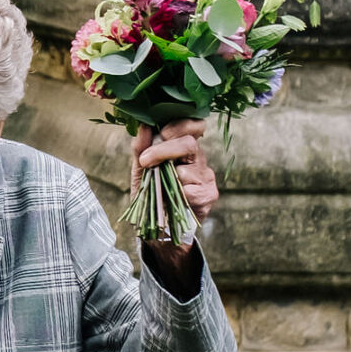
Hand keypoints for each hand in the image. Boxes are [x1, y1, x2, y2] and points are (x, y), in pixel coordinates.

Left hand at [130, 118, 218, 238]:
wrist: (159, 226)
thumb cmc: (151, 192)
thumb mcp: (141, 169)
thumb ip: (141, 148)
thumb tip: (143, 125)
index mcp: (184, 148)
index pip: (193, 125)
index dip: (179, 125)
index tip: (160, 133)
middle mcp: (198, 159)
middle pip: (189, 143)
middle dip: (164, 150)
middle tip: (146, 161)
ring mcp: (206, 176)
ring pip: (187, 170)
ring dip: (166, 179)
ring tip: (159, 189)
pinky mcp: (209, 195)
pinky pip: (190, 191)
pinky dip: (175, 196)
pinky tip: (172, 201)